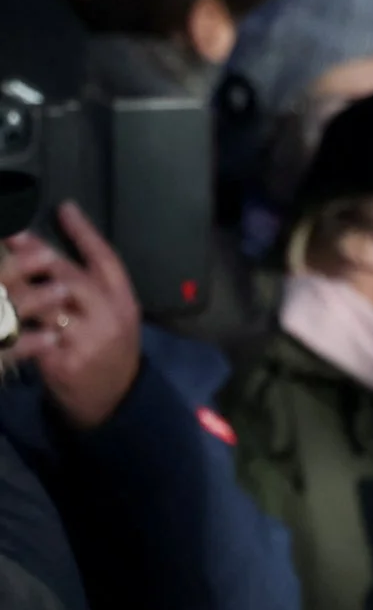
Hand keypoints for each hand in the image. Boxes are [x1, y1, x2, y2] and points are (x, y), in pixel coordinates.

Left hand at [0, 203, 141, 429]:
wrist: (114, 401)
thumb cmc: (109, 352)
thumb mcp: (114, 317)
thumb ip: (92, 290)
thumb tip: (52, 257)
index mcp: (124, 301)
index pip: (106, 259)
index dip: (85, 232)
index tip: (64, 207)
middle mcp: (110, 317)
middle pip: (72, 277)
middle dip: (40, 253)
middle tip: (14, 232)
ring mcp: (88, 341)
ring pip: (49, 305)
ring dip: (21, 284)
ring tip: (3, 267)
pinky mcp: (65, 363)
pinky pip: (33, 337)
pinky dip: (15, 324)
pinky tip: (4, 311)